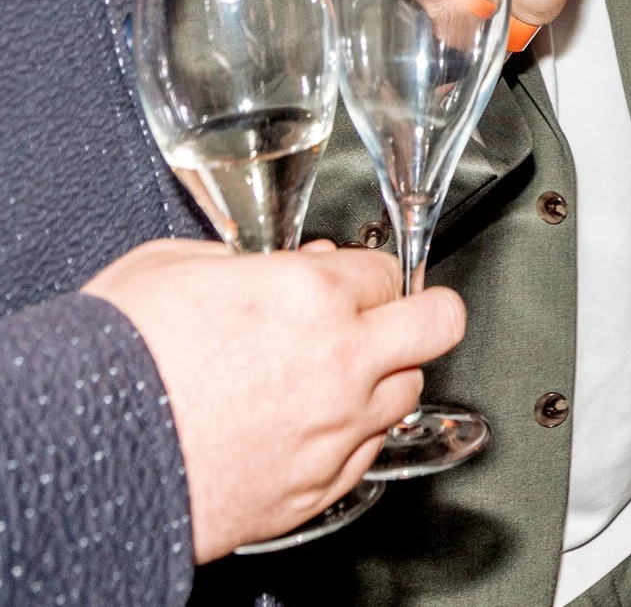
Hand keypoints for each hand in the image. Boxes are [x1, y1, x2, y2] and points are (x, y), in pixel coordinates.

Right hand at [82, 238, 465, 561]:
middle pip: (439, 324)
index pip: (385, 270)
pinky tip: (304, 426)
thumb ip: (240, 261)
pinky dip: (348, 436)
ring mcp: (334, 430)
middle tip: (390, 316)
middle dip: (418, 313)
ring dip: (382, 378)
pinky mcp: (315, 487)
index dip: (361, 273)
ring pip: (407, 392)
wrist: (75, 452)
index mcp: (312, 296)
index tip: (347, 281)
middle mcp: (340, 362)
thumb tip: (262, 267)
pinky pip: (366, 453)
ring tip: (333, 376)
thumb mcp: (172, 267)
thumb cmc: (112, 363)